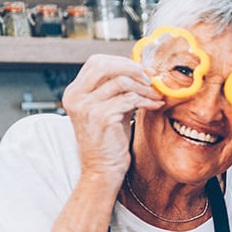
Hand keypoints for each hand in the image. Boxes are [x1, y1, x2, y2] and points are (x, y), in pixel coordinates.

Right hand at [61, 54, 163, 185]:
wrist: (103, 169)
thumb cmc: (110, 141)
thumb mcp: (110, 109)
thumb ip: (117, 90)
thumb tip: (141, 70)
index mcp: (75, 92)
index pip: (96, 62)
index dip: (122, 62)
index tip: (142, 71)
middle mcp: (76, 96)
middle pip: (105, 65)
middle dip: (132, 69)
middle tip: (151, 79)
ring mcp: (87, 106)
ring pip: (121, 81)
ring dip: (144, 87)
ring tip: (156, 95)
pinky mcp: (101, 116)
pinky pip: (130, 99)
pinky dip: (147, 100)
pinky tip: (156, 105)